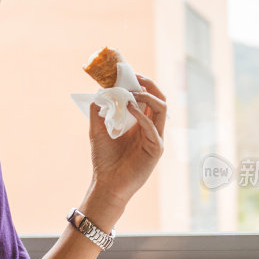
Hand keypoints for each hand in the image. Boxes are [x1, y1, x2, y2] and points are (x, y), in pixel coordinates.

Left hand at [89, 74, 166, 205]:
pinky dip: (141, 115)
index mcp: (140, 124)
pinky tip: (130, 107)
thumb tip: (99, 92)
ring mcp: (156, 139)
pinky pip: (153, 127)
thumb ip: (98, 111)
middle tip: (135, 77)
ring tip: (131, 92)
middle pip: (159, 100)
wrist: (107, 184)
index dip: (141, 84)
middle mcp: (151, 129)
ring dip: (146, 96)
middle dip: (148, 85)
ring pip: (161, 109)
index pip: (147, 98)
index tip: (129, 74)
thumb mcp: (98, 130)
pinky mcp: (156, 149)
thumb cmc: (104, 160)